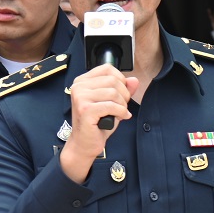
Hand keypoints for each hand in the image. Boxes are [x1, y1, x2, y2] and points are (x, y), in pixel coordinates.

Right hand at [58, 64, 137, 181]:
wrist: (85, 143)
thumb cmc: (96, 124)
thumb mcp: (113, 103)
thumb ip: (123, 90)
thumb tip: (134, 80)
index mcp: (82, 81)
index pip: (107, 69)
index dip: (121, 79)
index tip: (122, 93)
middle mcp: (79, 86)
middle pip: (113, 80)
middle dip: (124, 95)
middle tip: (122, 107)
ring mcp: (80, 97)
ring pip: (113, 92)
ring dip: (122, 105)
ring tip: (120, 113)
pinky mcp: (85, 109)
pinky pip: (112, 105)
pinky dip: (121, 112)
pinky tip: (121, 117)